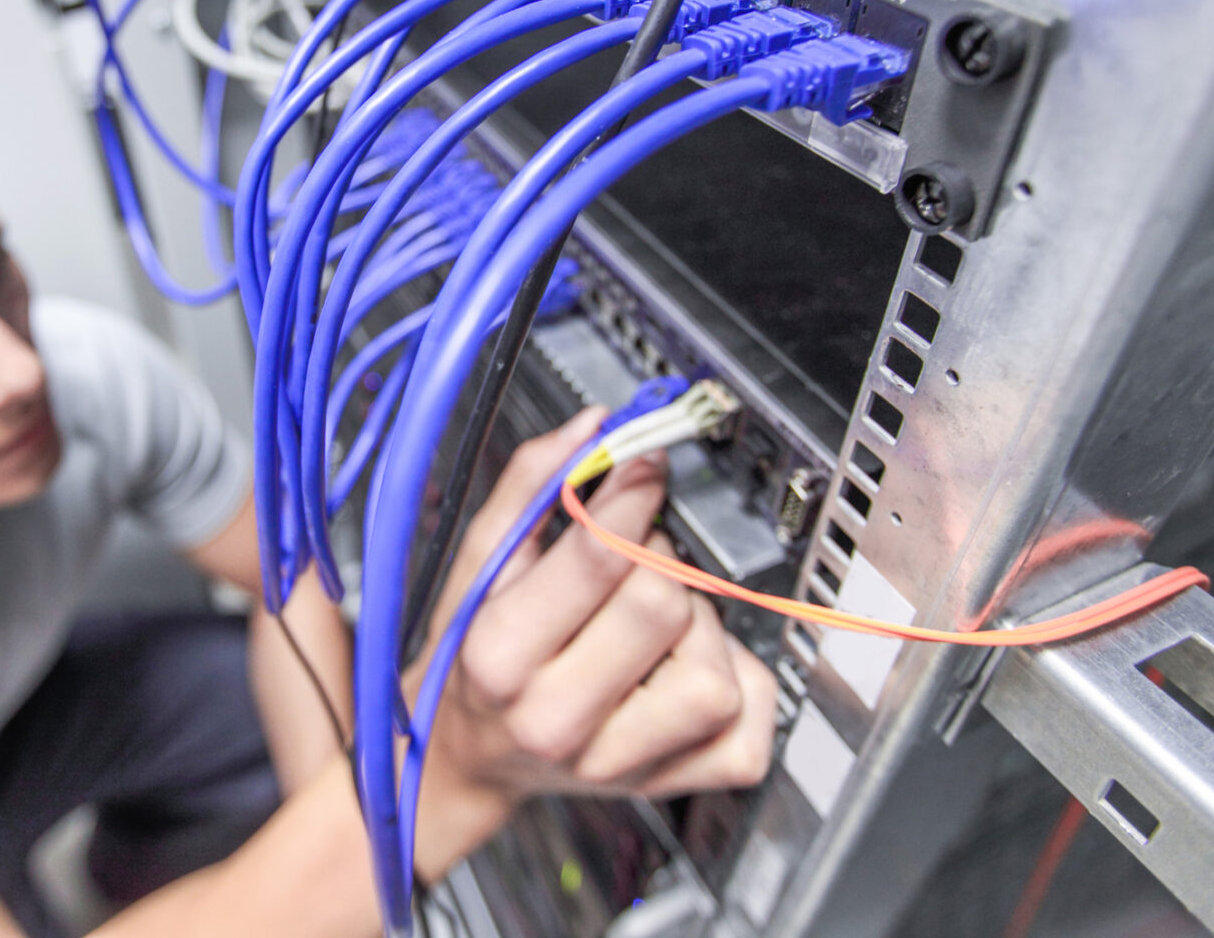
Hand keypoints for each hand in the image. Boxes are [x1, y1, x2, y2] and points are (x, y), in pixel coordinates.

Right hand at [412, 409, 776, 861]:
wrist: (466, 755)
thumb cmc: (473, 655)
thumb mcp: (479, 562)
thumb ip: (529, 486)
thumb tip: (593, 428)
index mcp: (501, 657)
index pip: (601, 557)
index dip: (634, 492)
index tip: (643, 463)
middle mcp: (557, 720)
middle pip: (664, 604)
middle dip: (657, 558)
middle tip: (634, 554)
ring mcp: (618, 764)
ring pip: (713, 670)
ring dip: (696, 625)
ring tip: (653, 621)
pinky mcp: (669, 785)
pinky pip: (747, 723)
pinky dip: (735, 682)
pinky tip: (684, 666)